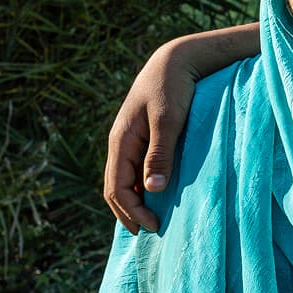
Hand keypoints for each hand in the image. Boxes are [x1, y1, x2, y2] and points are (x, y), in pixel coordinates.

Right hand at [103, 40, 196, 234]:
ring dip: (137, 200)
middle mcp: (121, 144)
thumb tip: (151, 190)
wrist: (176, 60)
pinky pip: (138, 168)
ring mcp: (131, 141)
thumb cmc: (173, 86)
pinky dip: (144, 186)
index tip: (154, 228)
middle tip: (152, 232)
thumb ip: (161, 152)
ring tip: (154, 219)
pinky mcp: (144, 137)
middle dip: (130, 212)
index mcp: (121, 142)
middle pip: (117, 188)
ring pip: (126, 179)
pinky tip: (158, 194)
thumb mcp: (168, 119)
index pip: (116, 188)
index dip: (132, 211)